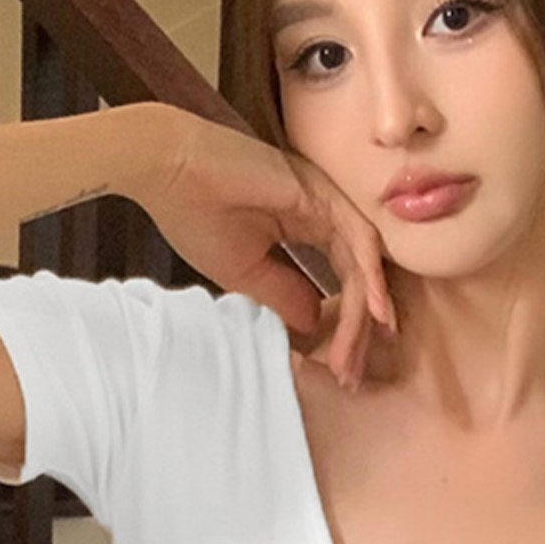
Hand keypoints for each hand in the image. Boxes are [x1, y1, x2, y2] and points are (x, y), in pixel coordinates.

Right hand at [135, 106, 393, 388]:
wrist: (168, 168)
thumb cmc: (195, 212)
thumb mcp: (244, 272)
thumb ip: (284, 295)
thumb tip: (315, 323)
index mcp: (304, 227)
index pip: (339, 281)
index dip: (342, 327)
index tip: (339, 370)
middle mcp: (322, 213)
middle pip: (357, 277)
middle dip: (359, 330)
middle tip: (354, 375)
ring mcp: (325, 201)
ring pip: (362, 264)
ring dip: (367, 312)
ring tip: (365, 353)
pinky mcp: (322, 193)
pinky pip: (359, 240)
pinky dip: (370, 277)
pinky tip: (376, 313)